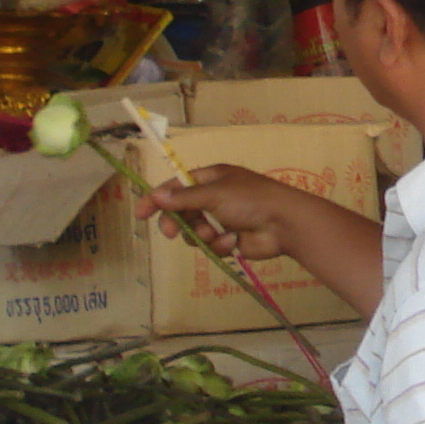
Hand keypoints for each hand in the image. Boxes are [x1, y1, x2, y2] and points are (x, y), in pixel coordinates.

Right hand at [146, 166, 319, 264]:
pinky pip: (211, 245)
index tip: (139, 213)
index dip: (157, 198)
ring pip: (194, 231)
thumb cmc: (251, 200)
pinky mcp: (229, 240)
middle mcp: (215, 197)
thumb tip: (156, 195)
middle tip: (171, 232)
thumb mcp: (215, 193)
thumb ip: (184, 197)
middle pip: (181, 211)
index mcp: (211, 178)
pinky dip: (220, 244)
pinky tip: (234, 241)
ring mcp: (222, 219)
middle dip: (177, 222)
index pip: (176, 186)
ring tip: (216, 233)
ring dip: (202, 234)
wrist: (284, 224)